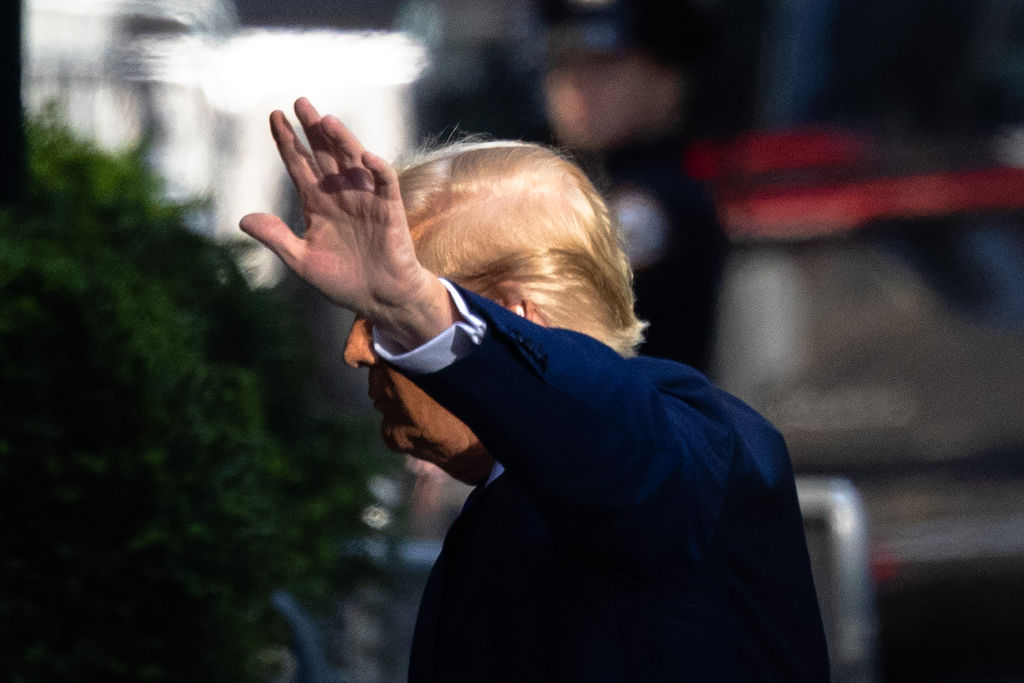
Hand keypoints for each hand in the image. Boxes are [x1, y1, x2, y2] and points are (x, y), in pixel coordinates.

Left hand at [240, 98, 453, 348]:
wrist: (379, 299)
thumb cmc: (343, 280)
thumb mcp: (302, 260)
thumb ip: (276, 238)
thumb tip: (243, 219)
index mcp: (317, 203)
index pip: (300, 164)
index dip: (287, 141)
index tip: (274, 117)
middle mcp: (340, 193)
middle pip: (325, 153)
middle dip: (313, 129)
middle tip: (300, 102)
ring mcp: (365, 199)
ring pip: (352, 161)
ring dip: (342, 140)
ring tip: (326, 120)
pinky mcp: (389, 209)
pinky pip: (385, 182)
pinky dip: (377, 168)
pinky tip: (365, 156)